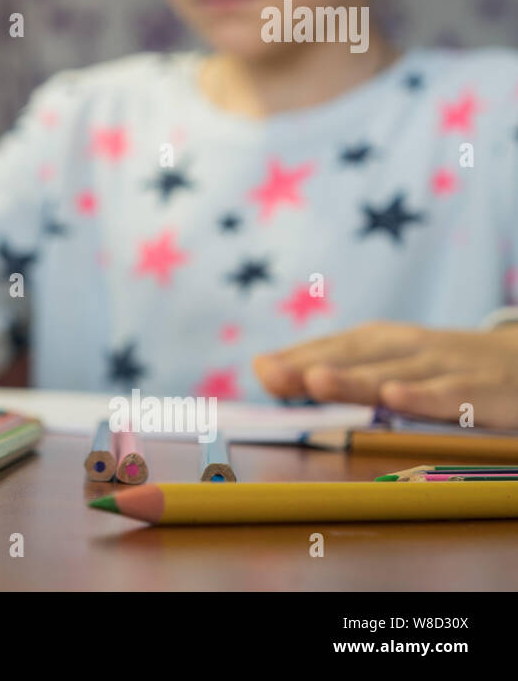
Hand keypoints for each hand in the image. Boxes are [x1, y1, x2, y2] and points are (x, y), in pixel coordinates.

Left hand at [253, 321, 517, 429]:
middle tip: (272, 374)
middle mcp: (406, 349)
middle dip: (311, 367)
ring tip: (318, 380)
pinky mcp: (480, 390)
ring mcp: (442, 368)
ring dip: (355, 378)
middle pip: (354, 359)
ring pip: (394, 374)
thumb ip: (328, 370)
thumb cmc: (439, 367)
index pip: (330, 348)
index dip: (295, 359)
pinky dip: (423, 396)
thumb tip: (261, 369)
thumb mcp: (385, 363)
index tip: (260, 370)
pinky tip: (397, 398)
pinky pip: (449, 396)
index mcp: (379, 342)